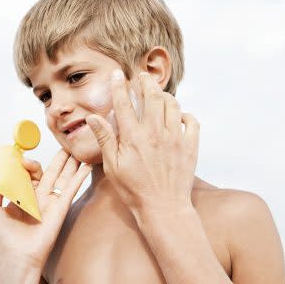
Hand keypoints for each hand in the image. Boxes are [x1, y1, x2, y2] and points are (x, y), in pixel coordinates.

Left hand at [0, 150, 91, 269]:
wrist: (15, 256)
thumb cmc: (2, 237)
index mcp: (22, 197)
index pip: (28, 174)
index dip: (27, 164)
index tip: (22, 158)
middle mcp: (37, 198)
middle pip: (49, 173)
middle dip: (56, 159)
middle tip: (62, 144)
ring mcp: (50, 203)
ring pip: (62, 177)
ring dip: (70, 163)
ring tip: (77, 150)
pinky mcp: (60, 209)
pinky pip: (70, 189)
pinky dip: (79, 177)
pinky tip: (86, 165)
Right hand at [85, 70, 199, 227]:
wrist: (164, 208)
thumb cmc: (134, 190)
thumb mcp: (112, 166)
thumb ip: (105, 139)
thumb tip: (93, 117)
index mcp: (133, 137)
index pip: (124, 103)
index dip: (119, 86)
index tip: (117, 74)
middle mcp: (155, 133)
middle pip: (152, 96)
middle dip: (146, 82)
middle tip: (141, 76)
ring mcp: (175, 138)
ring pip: (172, 105)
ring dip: (164, 95)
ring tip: (158, 94)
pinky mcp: (190, 146)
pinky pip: (191, 121)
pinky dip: (184, 114)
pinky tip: (177, 116)